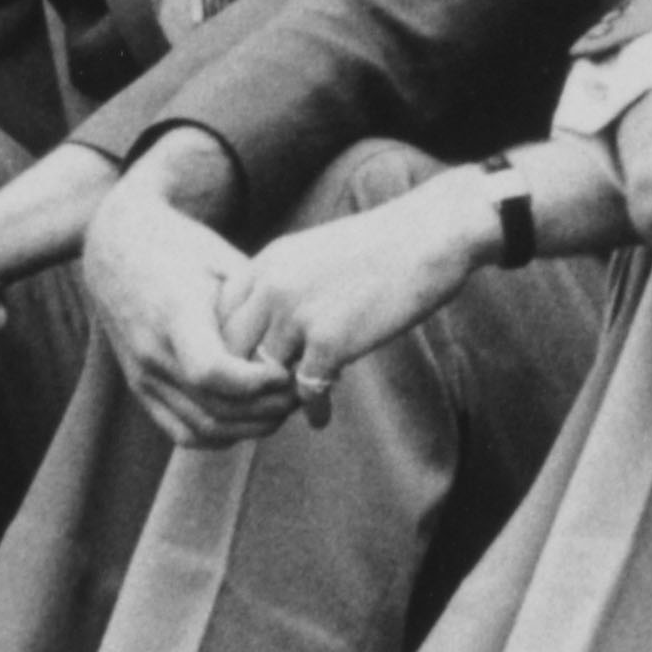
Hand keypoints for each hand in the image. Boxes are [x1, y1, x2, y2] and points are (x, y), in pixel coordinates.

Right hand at [76, 182, 304, 448]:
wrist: (116, 249)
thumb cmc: (178, 246)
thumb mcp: (221, 259)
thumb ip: (254, 302)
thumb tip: (299, 337)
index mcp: (174, 313)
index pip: (211, 371)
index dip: (255, 382)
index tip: (287, 370)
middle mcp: (153, 352)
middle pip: (214, 407)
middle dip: (266, 409)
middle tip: (302, 393)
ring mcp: (142, 375)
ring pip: (202, 427)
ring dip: (249, 427)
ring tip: (283, 407)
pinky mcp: (139, 387)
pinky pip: (181, 431)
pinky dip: (220, 436)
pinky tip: (250, 419)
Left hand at [207, 181, 494, 409]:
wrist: (431, 234)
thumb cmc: (381, 246)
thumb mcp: (314, 255)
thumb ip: (283, 287)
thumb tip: (270, 336)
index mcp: (265, 263)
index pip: (220, 320)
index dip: (232, 351)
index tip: (251, 370)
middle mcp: (271, 287)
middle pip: (232, 352)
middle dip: (245, 381)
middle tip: (265, 402)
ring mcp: (297, 314)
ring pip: (264, 377)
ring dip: (277, 399)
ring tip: (290, 413)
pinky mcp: (330, 340)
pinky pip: (305, 391)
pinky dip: (313, 409)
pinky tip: (321, 417)